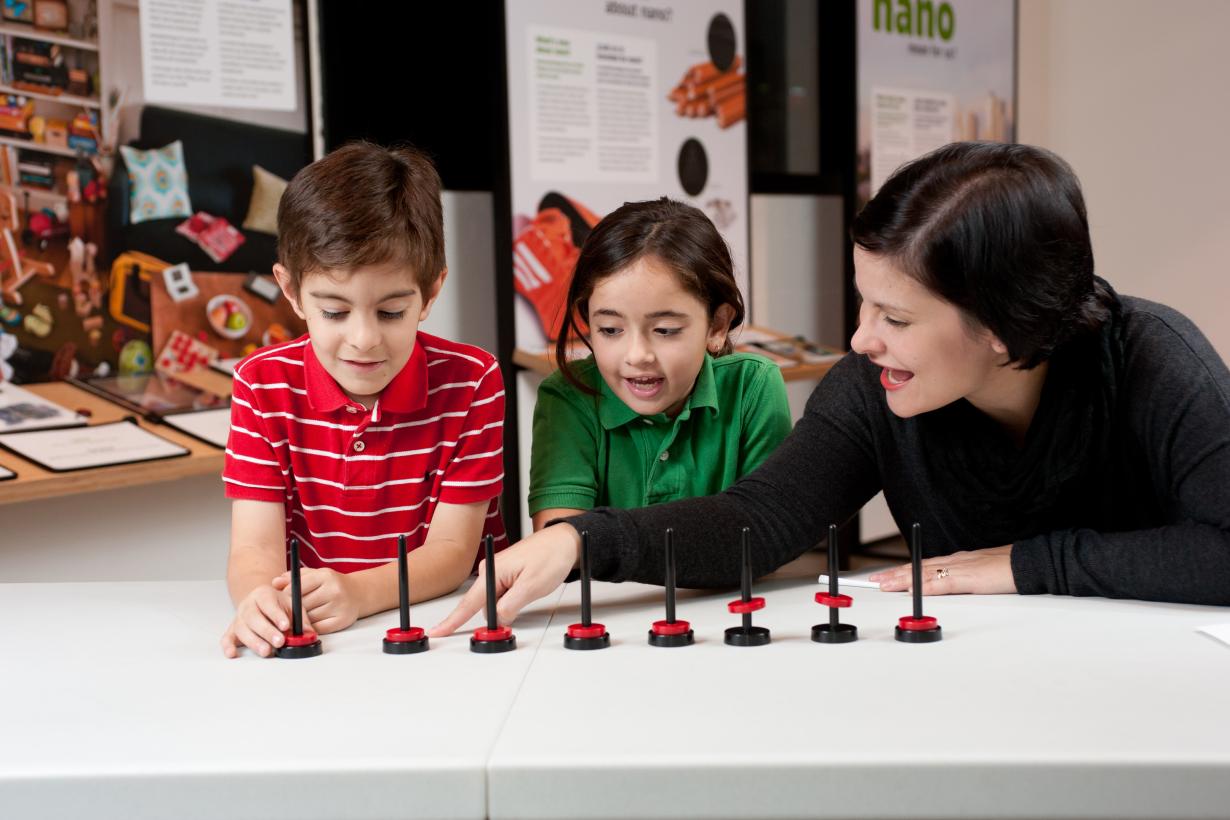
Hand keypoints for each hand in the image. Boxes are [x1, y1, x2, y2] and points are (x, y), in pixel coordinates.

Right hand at [220, 583, 300, 658]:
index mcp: (263, 594)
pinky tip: (233, 653)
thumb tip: (309, 634)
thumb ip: (300, 619)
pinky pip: (226, 638)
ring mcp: (239, 618)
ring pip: (242, 629)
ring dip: (254, 642)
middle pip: (253, 618)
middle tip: (279, 642)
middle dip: (267, 631)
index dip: (276, 614)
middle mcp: (248, 605)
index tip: (285, 625)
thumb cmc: (277, 605)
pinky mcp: (232, 630)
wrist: (260, 601)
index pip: (268, 603)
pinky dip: (228, 646)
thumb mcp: (291, 605)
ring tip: (266, 651)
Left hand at [272, 567, 359, 633]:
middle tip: (288, 610)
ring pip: (309, 618)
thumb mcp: (315, 575)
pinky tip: (310, 623)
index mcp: (325, 576)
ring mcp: (339, 606)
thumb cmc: (331, 584)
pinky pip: (318, 628)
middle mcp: (334, 590)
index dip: (286, 595)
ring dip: (301, 620)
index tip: (282, 599)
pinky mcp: (342, 621)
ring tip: (299, 616)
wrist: (358, 593)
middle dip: (293, 609)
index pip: (297, 588)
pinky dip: (311, 627)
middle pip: (302, 605)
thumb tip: (274, 583)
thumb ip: (294, 577)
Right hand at [428, 524, 581, 636]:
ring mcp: (498, 573)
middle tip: (525, 599)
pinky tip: (528, 589)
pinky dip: (514, 600)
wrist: (565, 542)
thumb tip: (497, 620)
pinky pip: (504, 597)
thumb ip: (510, 606)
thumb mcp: (531, 586)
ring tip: (532, 588)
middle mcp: (490, 570)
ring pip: (497, 603)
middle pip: (485, 607)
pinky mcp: (507, 576)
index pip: (468, 603)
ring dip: (511, 606)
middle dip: (501, 613)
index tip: (437, 631)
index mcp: (492, 571)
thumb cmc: (551, 555)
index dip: (452, 621)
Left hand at [868, 545, 1016, 594]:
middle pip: (918, 567)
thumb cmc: (1010, 568)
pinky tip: (910, 589)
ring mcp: (959, 569)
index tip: (889, 576)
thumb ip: (966, 578)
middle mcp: (954, 562)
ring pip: (923, 573)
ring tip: (882, 584)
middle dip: (895, 574)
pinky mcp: (967, 579)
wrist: (1029, 562)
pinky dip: (922, 586)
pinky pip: (940, 583)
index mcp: (957, 561)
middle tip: (875, 580)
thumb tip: (953, 586)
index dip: (905, 571)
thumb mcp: (982, 573)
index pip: (925, 565)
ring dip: (900, 579)